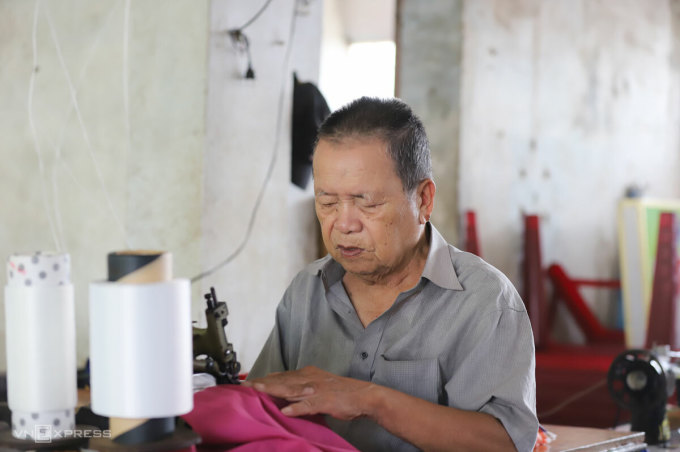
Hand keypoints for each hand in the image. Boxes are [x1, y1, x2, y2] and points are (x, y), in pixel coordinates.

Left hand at [242, 366, 377, 420]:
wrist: (365, 395)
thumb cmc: (343, 393)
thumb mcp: (320, 387)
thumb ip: (303, 390)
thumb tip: (286, 397)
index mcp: (309, 375)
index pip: (283, 376)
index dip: (266, 379)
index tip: (251, 381)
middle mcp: (310, 379)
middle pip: (282, 380)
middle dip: (264, 382)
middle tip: (246, 384)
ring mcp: (316, 389)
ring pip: (291, 388)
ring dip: (273, 389)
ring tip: (258, 390)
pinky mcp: (325, 401)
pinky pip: (308, 405)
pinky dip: (296, 408)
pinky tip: (286, 411)